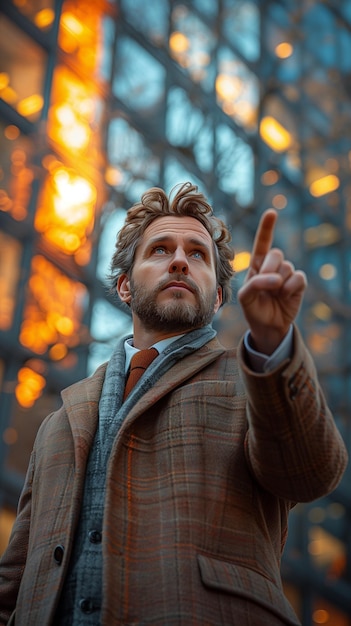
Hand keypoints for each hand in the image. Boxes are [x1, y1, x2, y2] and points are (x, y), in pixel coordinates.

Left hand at [237, 209, 306, 354]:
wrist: (268, 326)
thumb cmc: (253, 309)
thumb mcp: (245, 297)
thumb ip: (255, 284)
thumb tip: (278, 279)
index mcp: (256, 265)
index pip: (262, 243)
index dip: (267, 228)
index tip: (272, 213)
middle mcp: (272, 266)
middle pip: (276, 254)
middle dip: (269, 269)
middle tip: (266, 285)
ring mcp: (286, 274)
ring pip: (287, 267)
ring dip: (279, 283)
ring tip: (274, 294)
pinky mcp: (298, 283)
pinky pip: (298, 278)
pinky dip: (290, 288)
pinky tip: (285, 296)